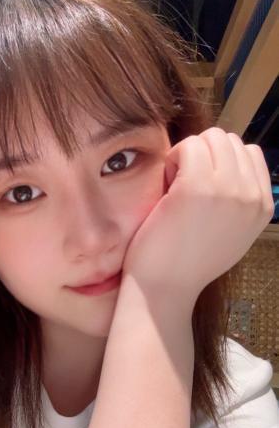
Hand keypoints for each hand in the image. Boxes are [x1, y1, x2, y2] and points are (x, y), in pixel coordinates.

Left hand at [120, 127, 273, 305]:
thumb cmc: (187, 262)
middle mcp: (251, 196)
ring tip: (175, 187)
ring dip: (188, 155)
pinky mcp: (197, 187)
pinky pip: (188, 146)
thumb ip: (239, 201)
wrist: (165, 289)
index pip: (250, 152)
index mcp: (263, 207)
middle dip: (203, 155)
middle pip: (229, 140)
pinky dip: (172, 159)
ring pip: (211, 137)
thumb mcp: (232, 232)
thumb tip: (230, 165)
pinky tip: (166, 188)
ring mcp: (227, 190)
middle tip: (183, 187)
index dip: (220, 162)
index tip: (201, 188)